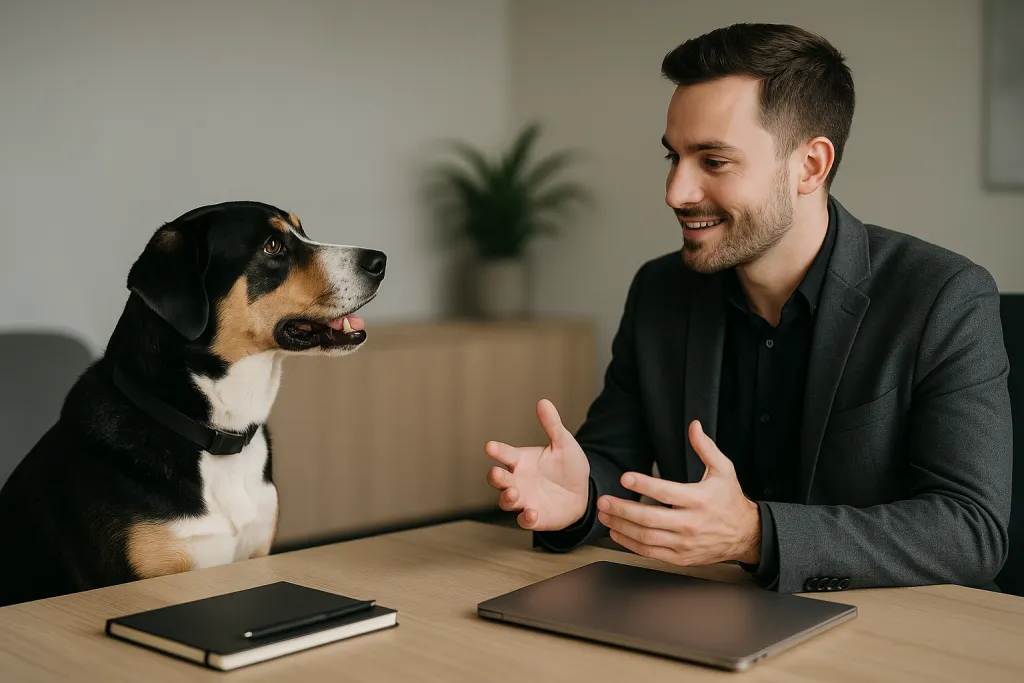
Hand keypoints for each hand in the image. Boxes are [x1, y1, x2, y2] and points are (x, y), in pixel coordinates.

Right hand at [484, 399, 590, 530]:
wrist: (583, 492)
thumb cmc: (568, 466)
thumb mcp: (563, 443)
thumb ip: (552, 426)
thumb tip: (544, 402)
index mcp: (521, 460)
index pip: (505, 454)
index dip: (497, 450)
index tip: (490, 446)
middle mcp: (518, 480)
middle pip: (499, 480)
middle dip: (495, 477)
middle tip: (495, 473)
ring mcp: (524, 500)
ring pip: (506, 501)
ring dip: (507, 498)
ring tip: (514, 493)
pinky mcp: (535, 517)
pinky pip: (524, 520)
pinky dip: (526, 518)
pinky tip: (532, 513)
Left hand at [596, 420, 760, 565]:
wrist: (745, 535)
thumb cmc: (730, 500)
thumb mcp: (723, 470)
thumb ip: (706, 448)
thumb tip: (694, 426)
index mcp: (700, 500)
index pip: (666, 492)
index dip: (644, 484)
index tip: (624, 477)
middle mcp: (691, 524)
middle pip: (650, 518)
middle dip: (623, 509)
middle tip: (603, 500)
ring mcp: (685, 544)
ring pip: (647, 537)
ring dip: (621, 526)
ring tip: (604, 515)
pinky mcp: (681, 558)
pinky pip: (651, 552)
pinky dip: (630, 544)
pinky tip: (617, 532)